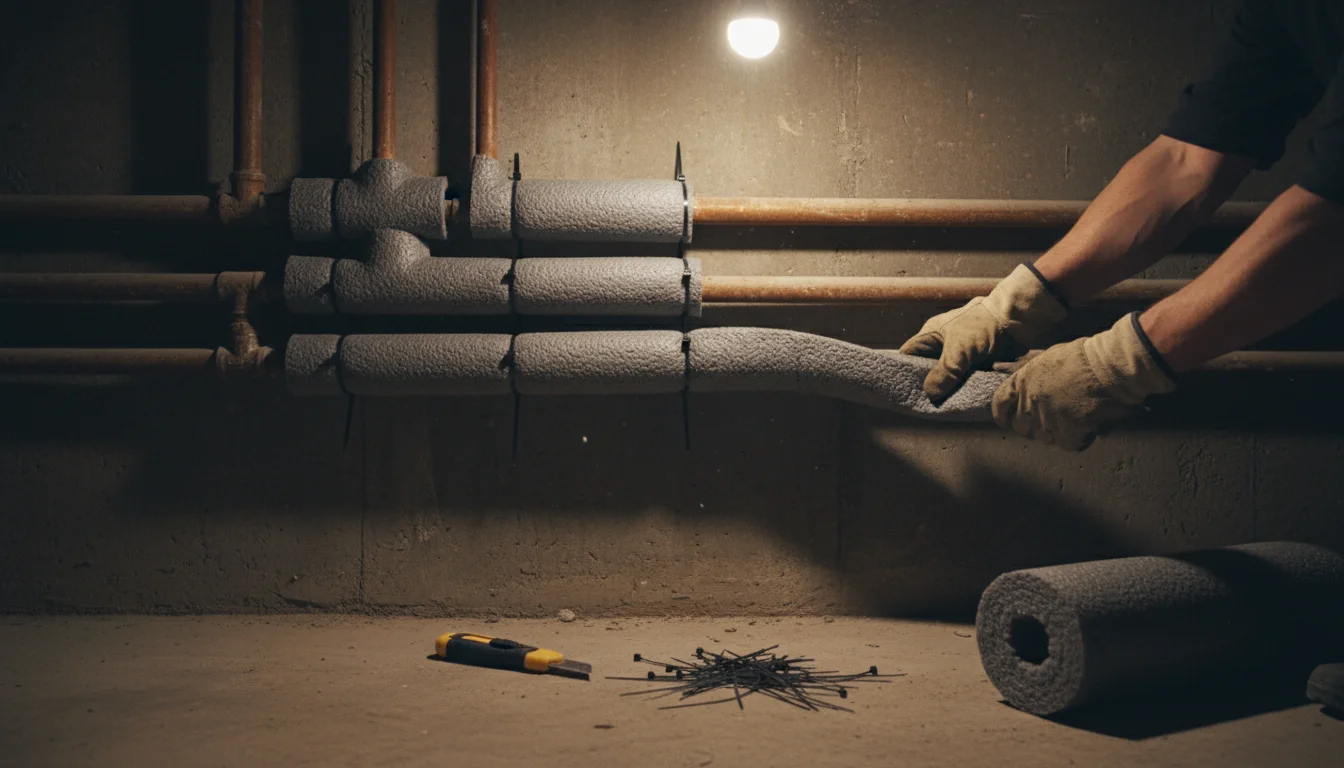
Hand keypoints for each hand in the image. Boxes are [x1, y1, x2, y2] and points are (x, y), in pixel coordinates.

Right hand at [900, 264, 1066, 401]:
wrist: (1018, 319)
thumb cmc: (984, 325)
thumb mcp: (959, 349)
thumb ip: (944, 372)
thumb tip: (930, 395)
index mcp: (931, 335)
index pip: (909, 355)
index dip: (904, 371)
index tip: (906, 391)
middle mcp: (943, 345)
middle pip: (927, 369)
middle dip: (929, 385)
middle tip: (927, 404)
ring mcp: (960, 354)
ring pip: (947, 376)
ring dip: (949, 389)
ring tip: (944, 407)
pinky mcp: (977, 362)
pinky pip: (965, 378)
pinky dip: (964, 387)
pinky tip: (963, 400)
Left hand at [992, 312, 1175, 450]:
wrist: (1110, 366)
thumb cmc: (1083, 357)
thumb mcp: (1047, 358)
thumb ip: (1026, 373)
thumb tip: (1000, 368)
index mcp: (1022, 381)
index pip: (999, 405)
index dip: (1003, 416)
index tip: (1007, 422)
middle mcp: (1030, 401)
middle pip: (1022, 427)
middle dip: (1033, 427)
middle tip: (1052, 421)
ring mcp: (1048, 418)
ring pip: (1045, 437)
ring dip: (1058, 432)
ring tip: (1075, 418)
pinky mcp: (1068, 432)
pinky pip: (1068, 444)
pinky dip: (1080, 438)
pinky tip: (1090, 425)